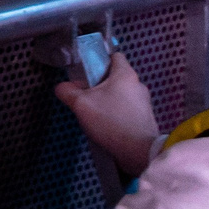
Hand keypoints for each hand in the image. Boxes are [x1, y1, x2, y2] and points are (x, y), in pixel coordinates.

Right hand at [53, 49, 159, 180]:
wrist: (138, 152)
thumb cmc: (111, 121)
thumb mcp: (80, 104)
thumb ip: (67, 91)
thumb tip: (62, 87)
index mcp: (125, 75)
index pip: (115, 56)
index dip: (100, 60)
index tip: (87, 71)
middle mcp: (139, 85)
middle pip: (116, 77)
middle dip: (101, 84)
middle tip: (86, 95)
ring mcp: (145, 103)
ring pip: (121, 95)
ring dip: (109, 101)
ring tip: (95, 114)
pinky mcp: (145, 119)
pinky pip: (127, 110)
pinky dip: (117, 114)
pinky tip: (107, 125)